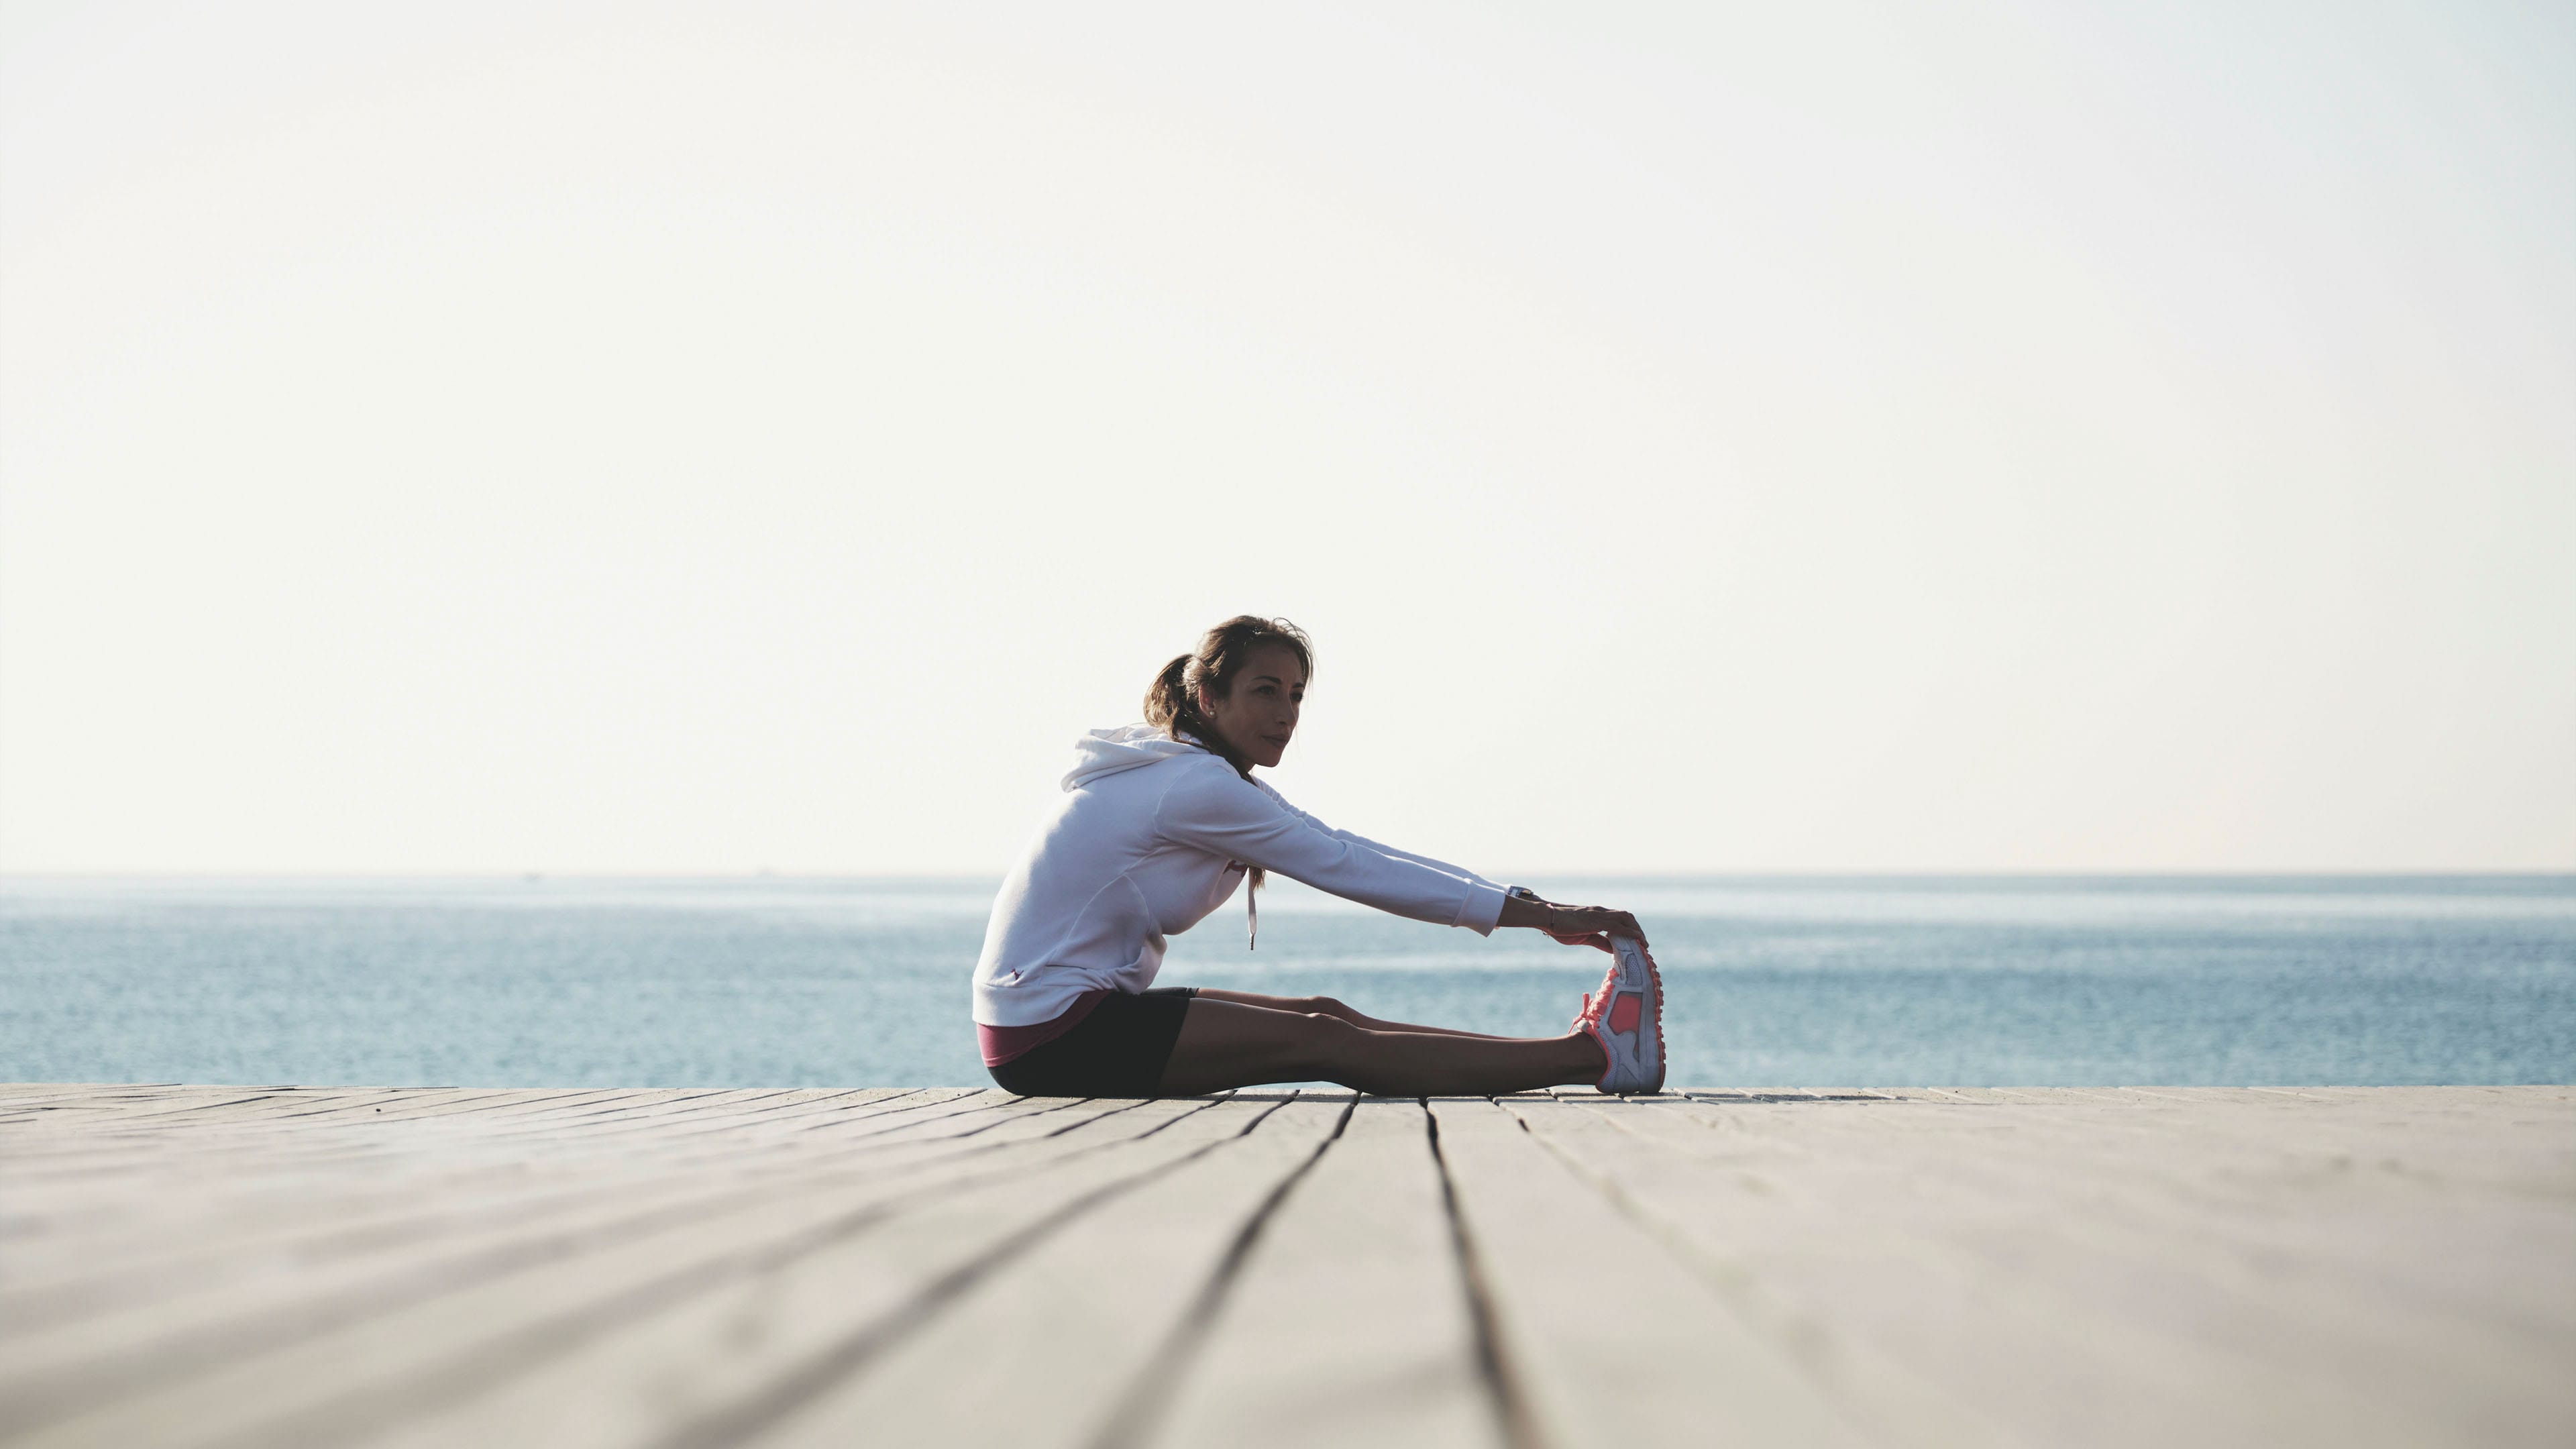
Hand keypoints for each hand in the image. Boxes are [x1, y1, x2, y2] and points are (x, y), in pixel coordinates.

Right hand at [1498, 893, 1647, 951]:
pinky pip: (1618, 925)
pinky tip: (1637, 940)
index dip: (1631, 928)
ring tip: (1644, 944)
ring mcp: (1600, 914)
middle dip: (1638, 929)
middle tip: (1644, 944)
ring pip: (1626, 918)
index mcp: (1598, 914)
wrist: (1548, 917)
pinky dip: (1630, 932)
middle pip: (1627, 916)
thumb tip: (1613, 948)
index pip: (1620, 919)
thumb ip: (1599, 941)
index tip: (1638, 941)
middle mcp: (1602, 911)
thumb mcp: (1583, 936)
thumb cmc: (1561, 927)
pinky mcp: (1596, 920)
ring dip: (1637, 930)